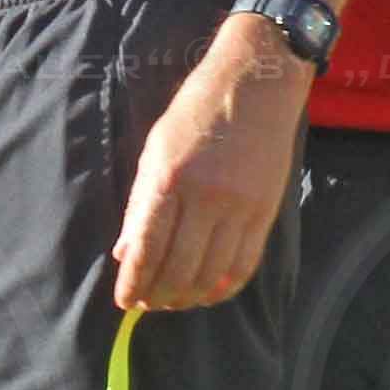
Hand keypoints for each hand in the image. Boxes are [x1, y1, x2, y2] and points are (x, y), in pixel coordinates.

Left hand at [114, 20, 305, 312]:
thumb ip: (140, 204)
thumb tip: (125, 254)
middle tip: (147, 304)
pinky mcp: (265, 213)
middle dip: (158, 296)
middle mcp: (206, 198)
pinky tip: (208, 293)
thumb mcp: (155, 149)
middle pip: (179, 270)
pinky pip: (244, 265)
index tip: (124, 301)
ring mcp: (240, 208)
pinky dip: (224, 287)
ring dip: (188, 297)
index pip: (146, 249)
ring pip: (212, 275)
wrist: (256, 85)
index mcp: (170, 179)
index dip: (133, 282)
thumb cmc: (197, 112)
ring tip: (174, 301)